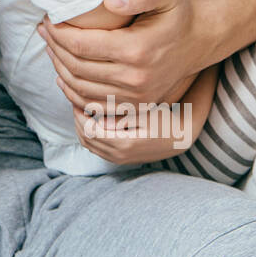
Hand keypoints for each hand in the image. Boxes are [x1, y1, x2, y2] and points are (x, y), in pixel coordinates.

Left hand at [38, 0, 217, 105]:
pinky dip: (72, 91)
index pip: (81, 45)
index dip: (58, 33)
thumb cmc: (177, 12)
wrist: (201, 41)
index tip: (48, 20)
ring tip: (50, 48)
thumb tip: (109, 0)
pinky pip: (93, 103)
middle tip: (43, 31)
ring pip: (80, 88)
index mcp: (137, 49)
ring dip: (59, 68)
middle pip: (76, 67)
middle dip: (53, 48)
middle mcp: (135, 77)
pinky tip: (63, 74)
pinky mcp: (136, 106)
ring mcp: (135, 96)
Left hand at [71, 97, 198, 165]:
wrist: (179, 137)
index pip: (89, 130)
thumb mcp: (144, 111)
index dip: (79, 113)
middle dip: (78, 118)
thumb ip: (119, 113)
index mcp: (123, 144)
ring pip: (89, 145)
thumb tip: (95, 114)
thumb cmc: (164, 119)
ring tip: (83, 107)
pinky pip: (96, 148)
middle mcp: (119, 156)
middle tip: (76, 99)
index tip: (78, 96)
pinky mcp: (120, 159)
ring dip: (82, 126)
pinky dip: (90, 134)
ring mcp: (119, 160)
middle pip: (85, 138)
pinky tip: (93, 119)